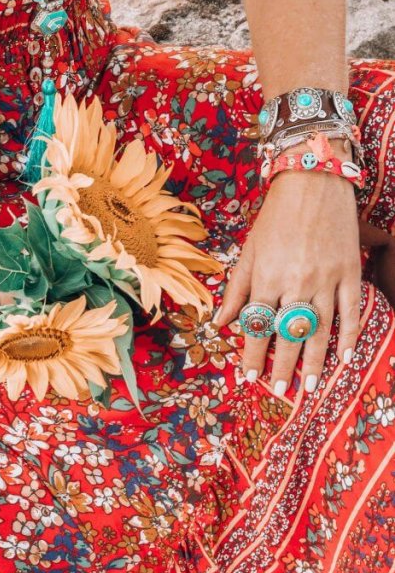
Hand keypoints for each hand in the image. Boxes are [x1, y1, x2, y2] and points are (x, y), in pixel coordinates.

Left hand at [214, 166, 360, 395]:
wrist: (313, 182)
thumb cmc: (274, 218)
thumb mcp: (248, 252)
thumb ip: (236, 290)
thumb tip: (220, 324)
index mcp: (266, 278)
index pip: (257, 327)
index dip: (253, 355)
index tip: (249, 377)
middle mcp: (295, 282)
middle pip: (289, 334)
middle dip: (284, 366)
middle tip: (281, 390)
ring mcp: (325, 279)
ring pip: (321, 330)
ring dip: (315, 361)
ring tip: (310, 386)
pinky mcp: (348, 272)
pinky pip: (351, 311)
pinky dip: (349, 336)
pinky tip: (345, 357)